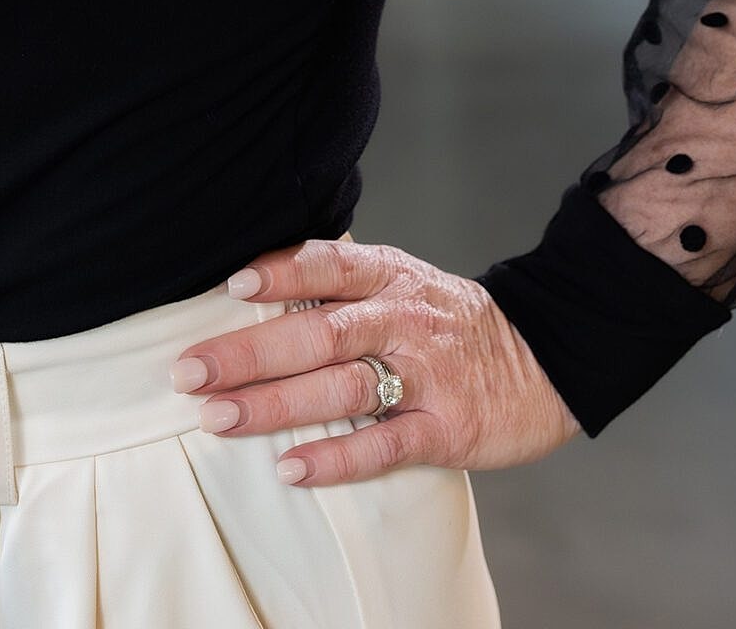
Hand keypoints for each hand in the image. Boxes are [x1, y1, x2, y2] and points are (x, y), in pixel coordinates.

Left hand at [168, 234, 581, 486]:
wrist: (546, 356)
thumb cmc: (450, 321)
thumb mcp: (404, 281)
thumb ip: (342, 284)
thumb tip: (255, 286)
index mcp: (389, 277)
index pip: (327, 265)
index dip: (280, 273)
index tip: (231, 286)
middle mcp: (402, 320)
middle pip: (317, 333)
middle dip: (249, 353)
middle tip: (190, 371)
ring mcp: (425, 375)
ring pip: (341, 387)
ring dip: (275, 405)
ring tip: (218, 418)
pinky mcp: (445, 429)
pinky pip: (384, 444)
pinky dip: (337, 458)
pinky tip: (291, 469)